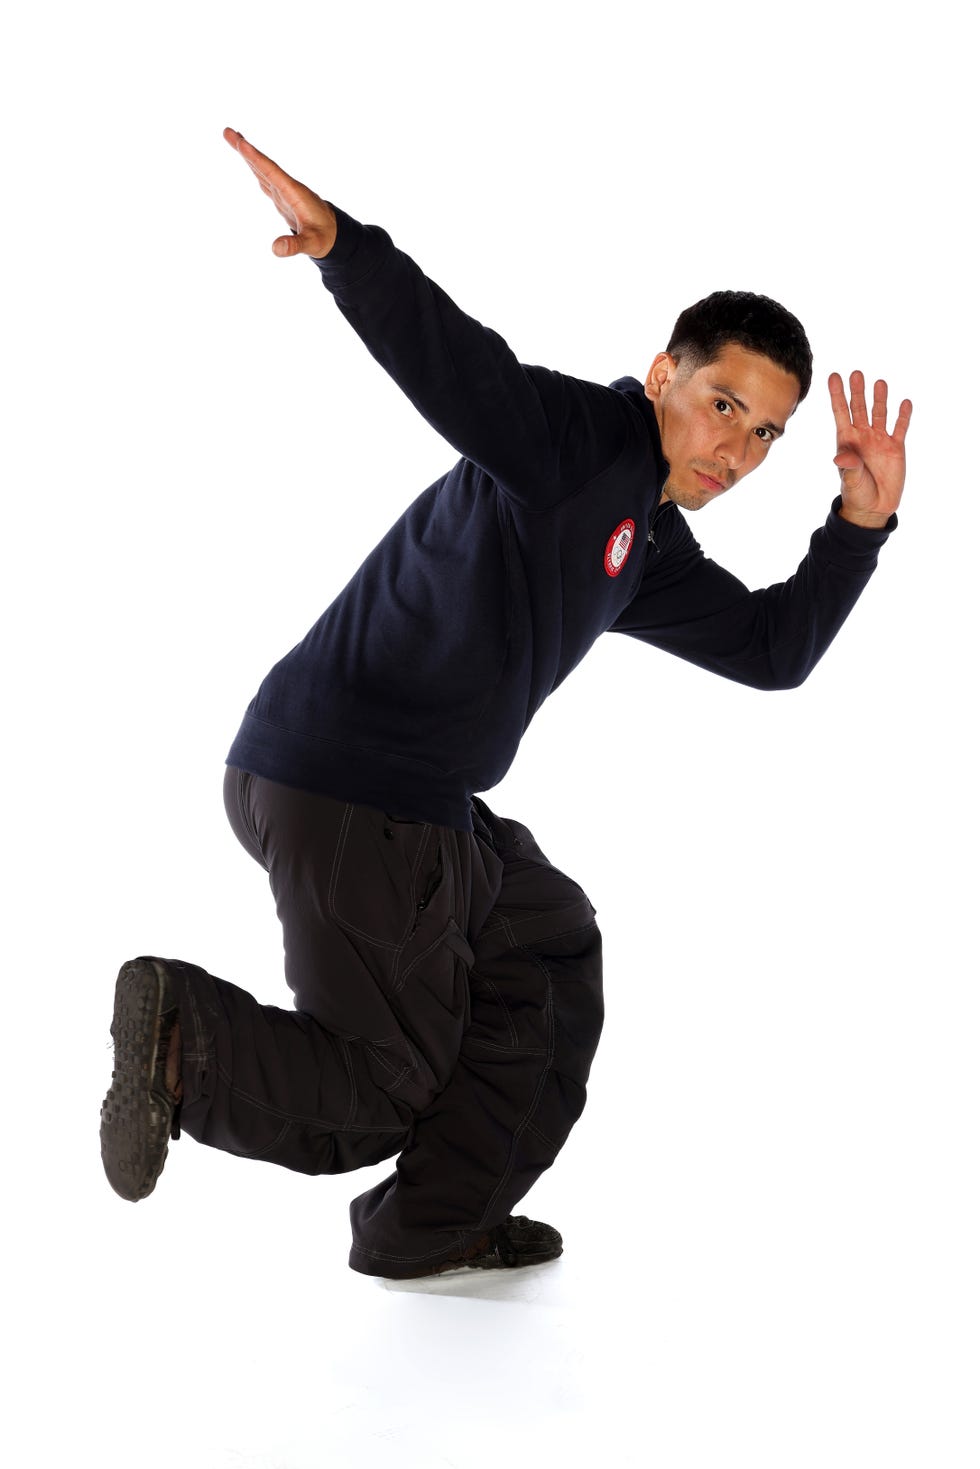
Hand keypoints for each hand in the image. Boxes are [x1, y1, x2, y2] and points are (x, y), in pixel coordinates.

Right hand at [223, 128, 336, 258]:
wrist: (336, 235)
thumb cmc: (325, 238)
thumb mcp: (312, 244)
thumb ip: (294, 245)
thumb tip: (275, 248)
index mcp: (293, 193)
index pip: (271, 172)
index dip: (256, 158)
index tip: (241, 142)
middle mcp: (288, 188)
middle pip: (264, 165)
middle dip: (245, 149)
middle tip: (227, 131)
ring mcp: (285, 192)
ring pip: (264, 169)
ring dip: (248, 155)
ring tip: (233, 138)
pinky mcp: (284, 198)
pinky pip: (267, 178)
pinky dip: (256, 169)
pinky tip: (250, 163)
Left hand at [829, 370, 911, 527]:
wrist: (874, 507)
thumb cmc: (856, 494)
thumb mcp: (850, 481)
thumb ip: (848, 466)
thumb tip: (841, 457)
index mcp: (847, 441)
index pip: (841, 412)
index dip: (837, 394)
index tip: (833, 376)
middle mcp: (863, 436)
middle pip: (860, 408)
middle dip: (858, 391)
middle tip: (856, 373)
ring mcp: (879, 440)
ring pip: (880, 413)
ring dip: (880, 398)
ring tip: (879, 382)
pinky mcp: (895, 447)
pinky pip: (900, 427)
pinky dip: (902, 415)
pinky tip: (904, 402)